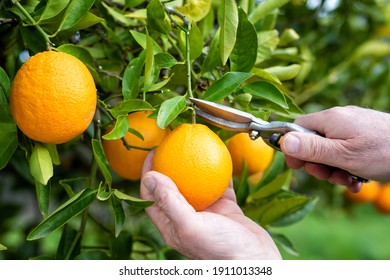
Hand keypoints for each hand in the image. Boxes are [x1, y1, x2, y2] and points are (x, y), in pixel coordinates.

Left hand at [140, 151, 280, 259]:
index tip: (152, 152)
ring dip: (193, 164)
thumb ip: (170, 202)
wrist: (256, 261)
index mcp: (171, 224)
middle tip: (171, 143)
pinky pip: (219, 183)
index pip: (151, 195)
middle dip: (169, 163)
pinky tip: (219, 154)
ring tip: (193, 144)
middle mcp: (185, 216)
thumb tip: (150, 176)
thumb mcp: (190, 226)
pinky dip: (218, 169)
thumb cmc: (221, 250)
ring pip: (195, 182)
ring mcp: (206, 211)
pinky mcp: (224, 207)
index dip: (148, 173)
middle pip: (171, 185)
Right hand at [280, 106, 389, 190]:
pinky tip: (357, 179)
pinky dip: (347, 166)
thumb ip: (311, 148)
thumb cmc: (382, 152)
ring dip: (334, 169)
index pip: (297, 127)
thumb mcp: (342, 155)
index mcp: (330, 119)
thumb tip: (283, 141)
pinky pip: (346, 150)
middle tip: (329, 176)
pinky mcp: (364, 135)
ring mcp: (353, 126)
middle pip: (313, 141)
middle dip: (318, 163)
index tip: (297, 166)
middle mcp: (339, 119)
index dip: (293, 147)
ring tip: (348, 180)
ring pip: (330, 149)